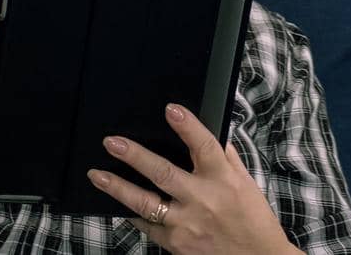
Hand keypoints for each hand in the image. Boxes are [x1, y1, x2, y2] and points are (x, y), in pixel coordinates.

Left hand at [89, 103, 299, 254]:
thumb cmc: (253, 220)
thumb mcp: (246, 183)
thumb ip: (226, 158)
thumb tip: (209, 132)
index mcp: (224, 180)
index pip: (204, 146)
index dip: (188, 126)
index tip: (170, 109)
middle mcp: (203, 200)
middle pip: (164, 172)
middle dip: (135, 156)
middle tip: (111, 142)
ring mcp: (186, 224)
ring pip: (145, 203)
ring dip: (118, 187)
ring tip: (97, 174)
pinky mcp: (176, 244)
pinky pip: (147, 225)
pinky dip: (131, 212)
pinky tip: (115, 202)